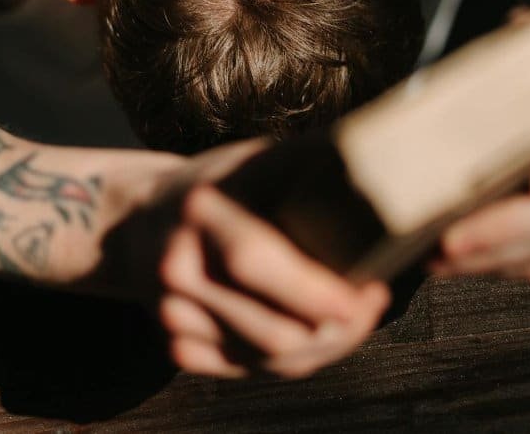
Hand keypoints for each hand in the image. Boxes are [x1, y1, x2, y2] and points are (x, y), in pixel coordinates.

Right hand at [138, 139, 388, 378]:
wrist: (141, 217)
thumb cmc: (220, 184)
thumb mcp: (257, 159)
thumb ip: (314, 163)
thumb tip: (388, 171)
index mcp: (199, 209)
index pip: (256, 261)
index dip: (316, 290)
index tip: (370, 292)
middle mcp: (177, 266)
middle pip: (271, 330)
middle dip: (338, 329)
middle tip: (371, 304)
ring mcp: (171, 312)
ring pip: (267, 359)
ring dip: (322, 347)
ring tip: (352, 317)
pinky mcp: (173, 344)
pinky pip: (248, 371)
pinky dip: (289, 360)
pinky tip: (311, 333)